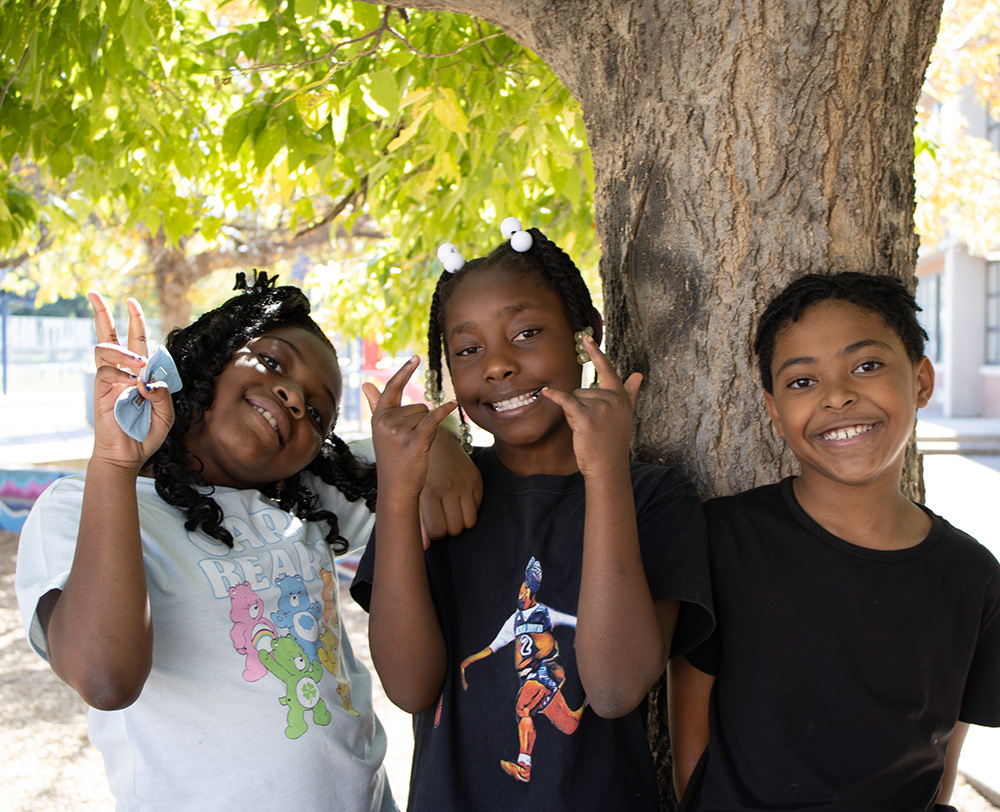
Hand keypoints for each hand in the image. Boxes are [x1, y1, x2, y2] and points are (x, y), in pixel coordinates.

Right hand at [88, 292, 174, 471]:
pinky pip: (106, 371)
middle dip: (110, 313)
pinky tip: (132, 385)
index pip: (137, 341)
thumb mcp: (166, 413)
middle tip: (105, 294)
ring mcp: (110, 380)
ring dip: (124, 351)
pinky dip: (121, 375)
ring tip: (139, 365)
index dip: (135, 322)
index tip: (131, 302)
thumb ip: (163, 394)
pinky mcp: (101, 391)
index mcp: (140, 372)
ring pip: (106, 349)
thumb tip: (147, 380)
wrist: (129, 454)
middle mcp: (123, 371)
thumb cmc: (147, 433)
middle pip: (112, 335)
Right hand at [363, 356, 457, 498]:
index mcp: (378, 417)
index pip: (393, 388)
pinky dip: (445, 411)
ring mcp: (399, 431)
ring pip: (426, 415)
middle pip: (418, 406)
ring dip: (427, 429)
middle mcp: (386, 421)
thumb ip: (376, 405)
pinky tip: (453, 404)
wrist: (396, 488)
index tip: (416, 357)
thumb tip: (366, 384)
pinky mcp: (414, 440)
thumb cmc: (392, 459)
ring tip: (415, 447)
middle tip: (410, 443)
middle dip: (421, 422)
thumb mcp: (381, 431)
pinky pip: (433, 419)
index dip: (405, 372)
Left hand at [420, 427, 481, 547]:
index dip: (435, 532)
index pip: (438, 531)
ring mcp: (465, 484)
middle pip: (455, 529)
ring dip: (460, 521)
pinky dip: (469, 508)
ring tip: (451, 510)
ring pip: (469, 522)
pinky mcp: (477, 479)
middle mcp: (448, 488)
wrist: (437, 442)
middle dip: (448, 527)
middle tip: (441, 516)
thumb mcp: (414, 493)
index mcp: (429, 492)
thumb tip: (424, 547)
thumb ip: (418, 521)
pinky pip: (478, 508)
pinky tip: (459, 498)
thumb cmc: (421, 472)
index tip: (432, 523)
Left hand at [541, 335, 640, 476]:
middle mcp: (613, 399)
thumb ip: (630, 393)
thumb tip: (639, 374)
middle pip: (583, 391)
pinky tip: (547, 392)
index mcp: (621, 397)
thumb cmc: (613, 442)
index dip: (596, 353)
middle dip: (581, 408)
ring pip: (574, 399)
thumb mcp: (625, 416)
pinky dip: (555, 397)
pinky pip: (567, 401)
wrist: (608, 467)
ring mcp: (601, 407)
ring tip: (587, 431)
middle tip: (593, 428)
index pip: (607, 370)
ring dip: (575, 415)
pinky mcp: (586, 417)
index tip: (586, 338)